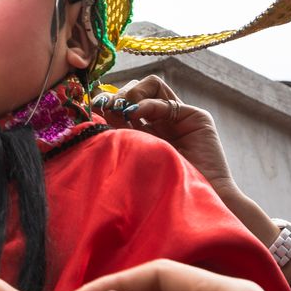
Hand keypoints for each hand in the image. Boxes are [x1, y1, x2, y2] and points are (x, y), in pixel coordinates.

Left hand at [96, 77, 290, 280]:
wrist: (189, 205)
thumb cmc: (155, 186)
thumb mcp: (131, 151)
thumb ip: (118, 130)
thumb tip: (96, 108)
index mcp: (145, 129)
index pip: (125, 101)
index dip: (109, 99)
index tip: (94, 106)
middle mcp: (161, 120)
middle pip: (137, 89)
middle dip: (119, 94)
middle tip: (108, 107)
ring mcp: (179, 117)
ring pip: (152, 85)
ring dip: (133, 93)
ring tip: (124, 110)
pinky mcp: (196, 118)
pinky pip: (167, 101)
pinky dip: (148, 104)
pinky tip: (137, 114)